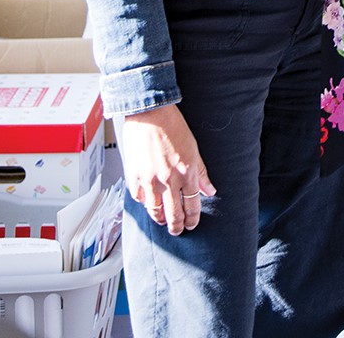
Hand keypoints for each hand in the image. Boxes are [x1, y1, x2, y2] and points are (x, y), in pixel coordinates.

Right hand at [119, 104, 215, 234]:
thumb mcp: (193, 148)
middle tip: (178, 231)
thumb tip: (210, 191)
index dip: (193, 219)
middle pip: (174, 215)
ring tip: (163, 221)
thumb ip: (201, 173)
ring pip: (155, 212)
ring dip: (161, 220)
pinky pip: (139, 199)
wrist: (150, 113)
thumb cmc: (173, 127)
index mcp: (186, 172)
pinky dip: (145, 204)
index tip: (192, 224)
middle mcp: (168, 180)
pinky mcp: (134, 177)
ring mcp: (150, 180)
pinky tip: (149, 203)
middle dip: (177, 227)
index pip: (192, 206)